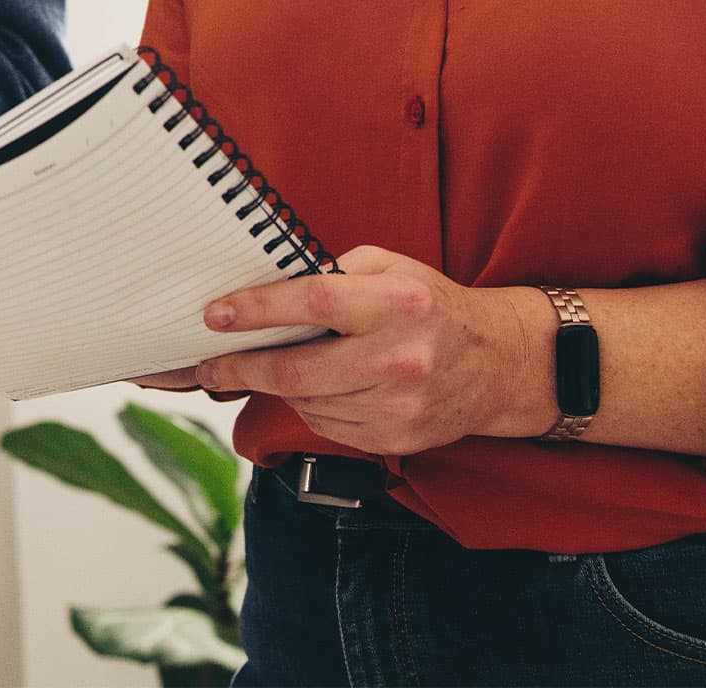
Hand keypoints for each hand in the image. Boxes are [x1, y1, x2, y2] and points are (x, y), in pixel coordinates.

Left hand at [130, 246, 550, 456]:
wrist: (497, 363)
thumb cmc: (430, 304)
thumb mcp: (388, 267)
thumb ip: (332, 273)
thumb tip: (265, 287)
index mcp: (396, 303)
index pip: (314, 304)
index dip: (258, 310)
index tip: (215, 315)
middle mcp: (399, 358)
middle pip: (300, 370)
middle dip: (243, 368)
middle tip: (208, 366)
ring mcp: (400, 405)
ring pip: (308, 403)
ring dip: (276, 387)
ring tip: (262, 369)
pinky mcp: (397, 438)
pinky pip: (328, 427)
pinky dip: (308, 407)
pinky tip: (313, 388)